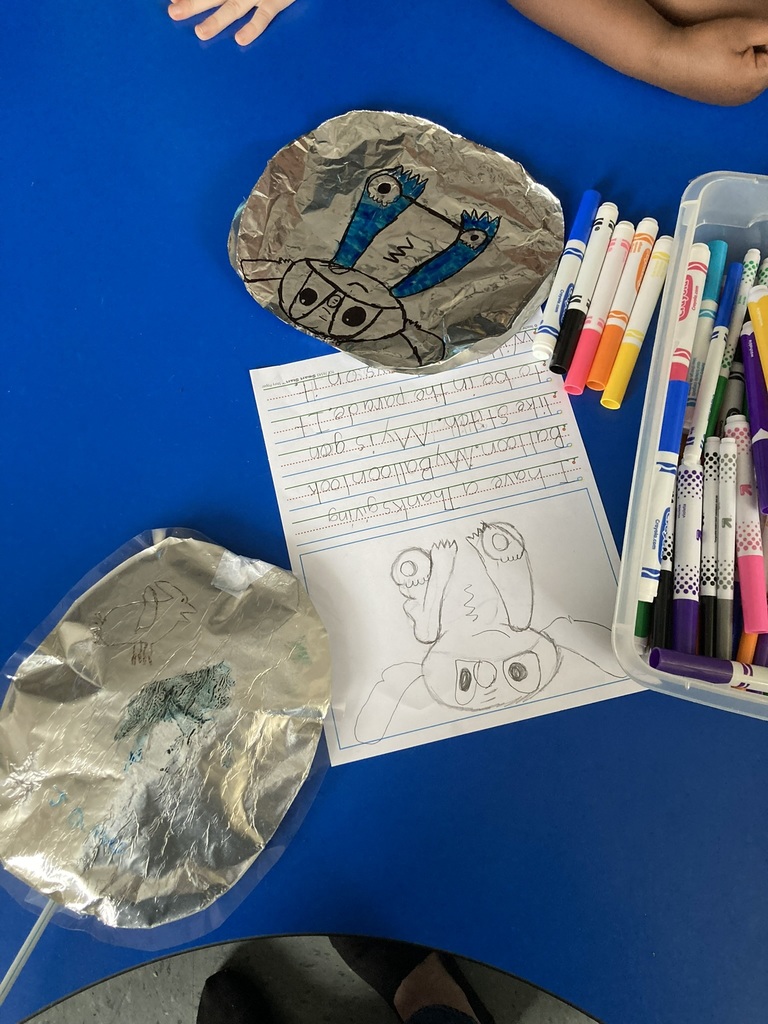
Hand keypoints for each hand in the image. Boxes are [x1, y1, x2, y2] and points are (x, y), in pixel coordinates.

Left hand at [168, 0, 296, 45]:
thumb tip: (180, 0)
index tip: (172, 2)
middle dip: (193, 4)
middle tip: (174, 13)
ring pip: (234, 7)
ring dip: (217, 20)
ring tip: (201, 32)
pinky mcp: (276, 0)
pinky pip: (264, 16)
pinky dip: (253, 28)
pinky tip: (240, 40)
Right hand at [667, 18, 767, 103]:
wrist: (665, 61)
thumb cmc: (700, 45)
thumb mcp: (744, 29)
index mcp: (756, 82)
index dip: (764, 40)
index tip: (742, 40)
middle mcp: (747, 97)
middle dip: (760, 49)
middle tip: (732, 43)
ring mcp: (733, 100)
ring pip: (755, 73)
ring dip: (749, 58)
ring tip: (723, 51)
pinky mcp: (721, 98)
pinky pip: (739, 81)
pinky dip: (737, 69)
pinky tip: (718, 60)